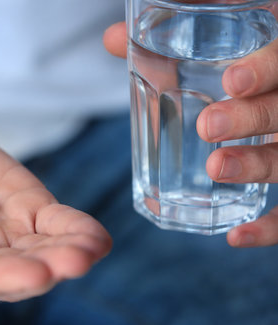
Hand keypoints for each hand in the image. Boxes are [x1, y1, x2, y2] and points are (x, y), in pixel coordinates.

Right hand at [0, 119, 110, 301]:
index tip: (34, 274)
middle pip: (10, 270)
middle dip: (43, 267)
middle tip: (74, 261)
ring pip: (37, 250)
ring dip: (67, 250)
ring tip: (92, 247)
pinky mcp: (16, 205)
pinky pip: (48, 223)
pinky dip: (71, 227)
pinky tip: (95, 235)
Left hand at [103, 22, 277, 246]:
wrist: (261, 90)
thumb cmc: (237, 68)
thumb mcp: (213, 44)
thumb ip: (172, 40)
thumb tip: (111, 38)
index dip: (268, 68)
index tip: (231, 80)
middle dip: (253, 118)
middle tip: (208, 126)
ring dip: (258, 165)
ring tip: (216, 167)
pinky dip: (270, 227)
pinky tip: (235, 236)